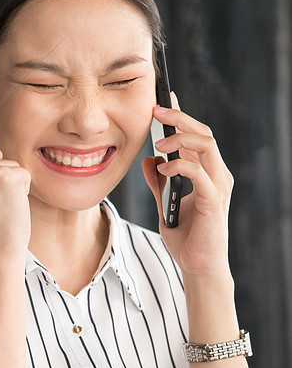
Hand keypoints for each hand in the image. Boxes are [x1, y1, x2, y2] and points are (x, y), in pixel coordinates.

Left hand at [141, 97, 232, 276]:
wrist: (197, 266)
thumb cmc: (186, 238)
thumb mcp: (164, 204)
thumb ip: (158, 182)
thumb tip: (149, 160)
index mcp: (206, 172)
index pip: (196, 135)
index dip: (181, 115)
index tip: (162, 100)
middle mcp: (216, 175)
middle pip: (203, 133)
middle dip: (179, 117)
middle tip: (155, 110)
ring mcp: (217, 186)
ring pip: (206, 145)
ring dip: (180, 139)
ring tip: (158, 143)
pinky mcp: (213, 201)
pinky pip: (199, 173)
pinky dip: (180, 165)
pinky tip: (163, 168)